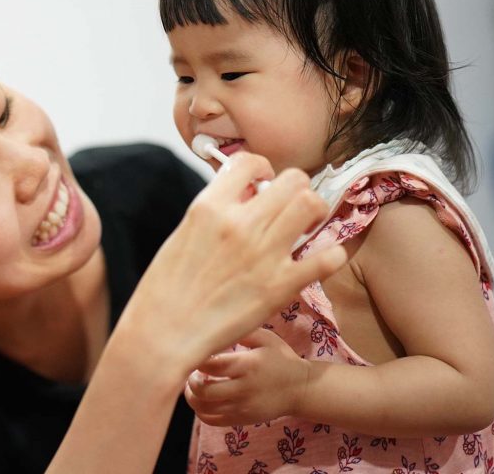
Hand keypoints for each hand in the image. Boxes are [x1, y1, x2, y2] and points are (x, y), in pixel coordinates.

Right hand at [122, 153, 346, 376]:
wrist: (164, 333)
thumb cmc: (166, 288)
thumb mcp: (183, 234)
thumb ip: (214, 212)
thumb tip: (243, 197)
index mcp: (209, 207)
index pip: (249, 161)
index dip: (261, 167)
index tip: (262, 181)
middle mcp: (240, 224)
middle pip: (292, 179)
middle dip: (294, 188)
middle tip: (288, 206)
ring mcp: (263, 253)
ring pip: (312, 204)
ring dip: (313, 213)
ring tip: (304, 227)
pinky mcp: (281, 286)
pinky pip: (327, 257)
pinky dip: (330, 255)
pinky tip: (320, 260)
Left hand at [185, 328, 309, 426]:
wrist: (301, 389)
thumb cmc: (280, 359)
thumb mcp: (266, 338)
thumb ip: (241, 331)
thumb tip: (213, 327)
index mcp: (248, 365)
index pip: (211, 365)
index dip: (197, 359)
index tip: (196, 352)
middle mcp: (244, 389)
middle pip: (203, 390)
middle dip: (191, 380)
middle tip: (194, 371)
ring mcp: (243, 408)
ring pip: (203, 409)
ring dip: (192, 396)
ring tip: (196, 384)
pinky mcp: (242, 420)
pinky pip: (211, 420)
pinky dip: (200, 410)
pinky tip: (204, 398)